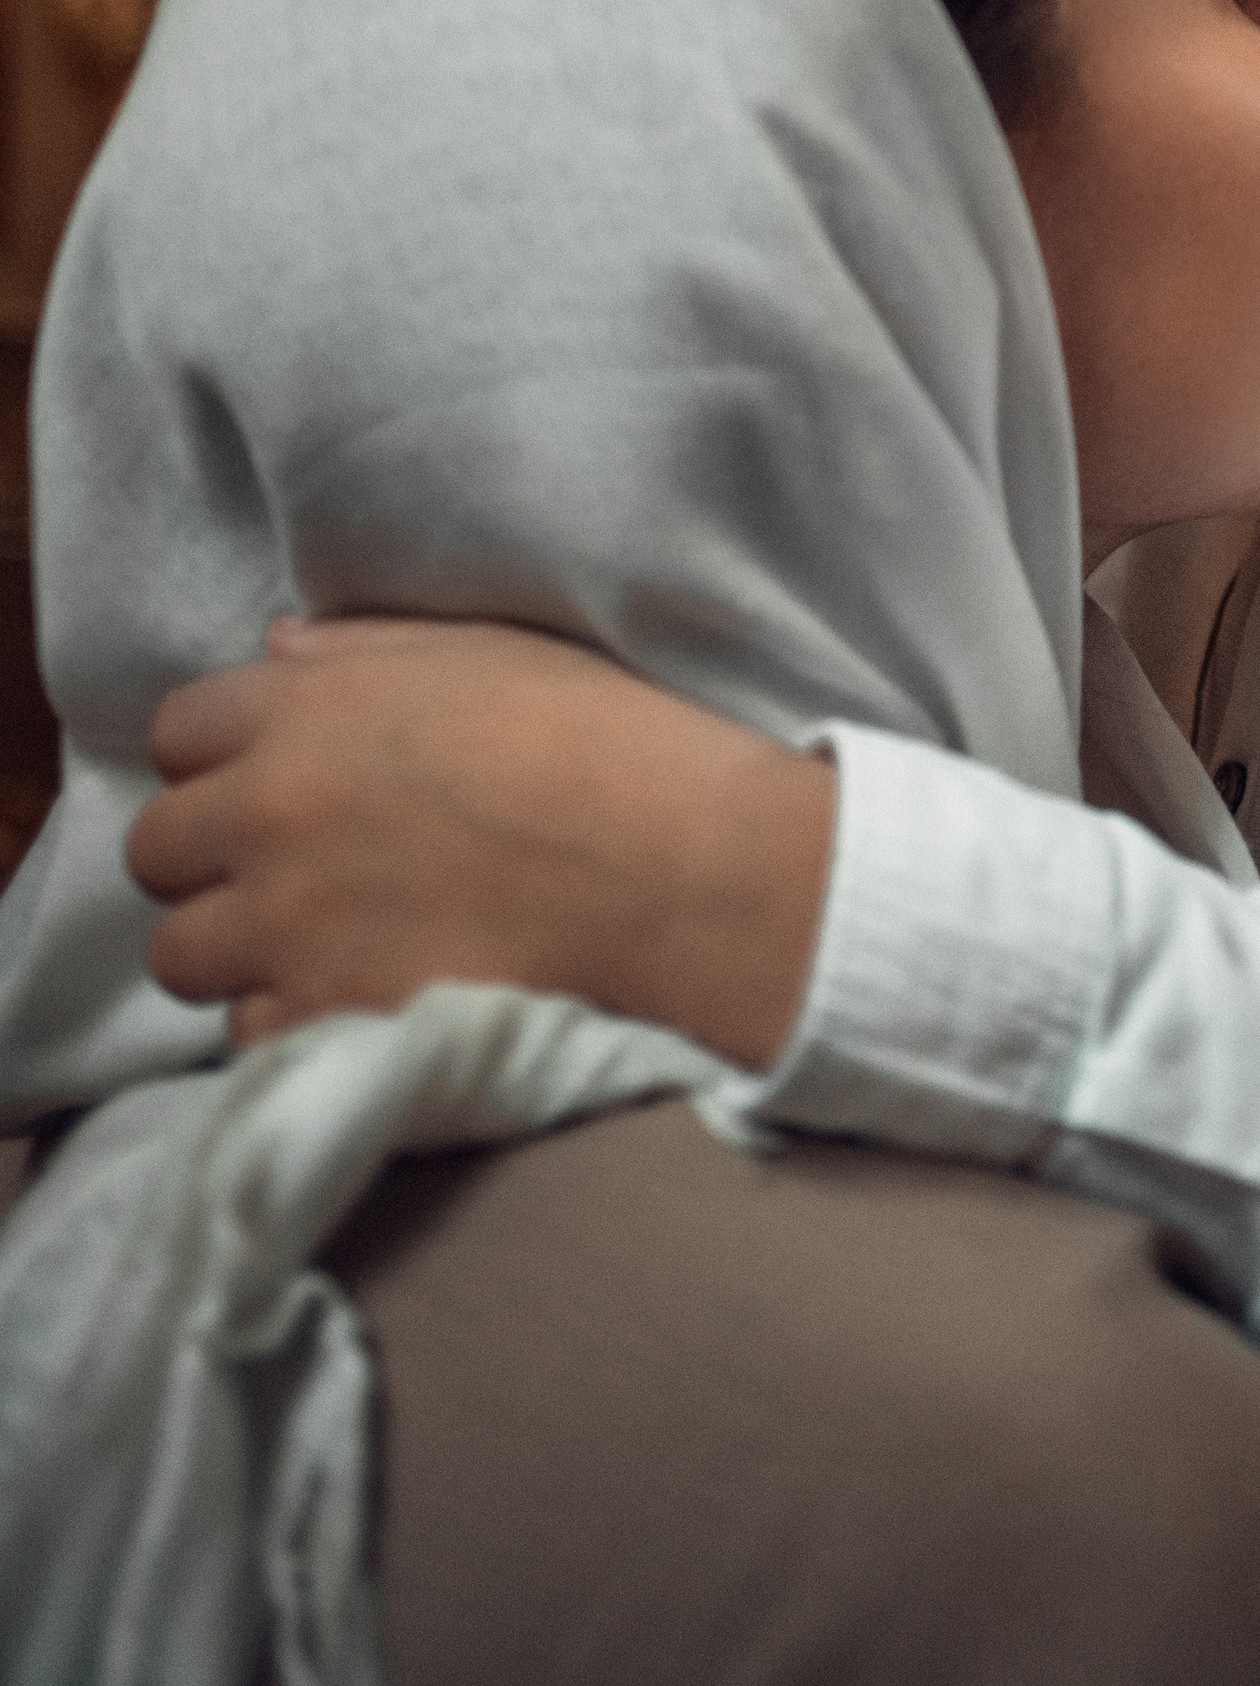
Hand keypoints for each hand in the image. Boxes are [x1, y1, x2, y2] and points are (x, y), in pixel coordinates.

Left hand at [127, 617, 834, 1071]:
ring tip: (313, 945)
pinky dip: (287, 1023)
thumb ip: (363, 649)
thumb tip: (272, 649)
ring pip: (181, 954)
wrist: (678, 865)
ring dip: (235, 949)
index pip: (178, 730)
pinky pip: (243, 1036)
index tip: (268, 779)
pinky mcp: (323, 1018)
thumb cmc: (604, 737)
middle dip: (209, 858)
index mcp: (308, 707)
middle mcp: (272, 811)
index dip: (220, 756)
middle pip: (155, 848)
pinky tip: (356, 997)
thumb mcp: (488, 650)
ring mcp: (288, 924)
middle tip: (285, 871)